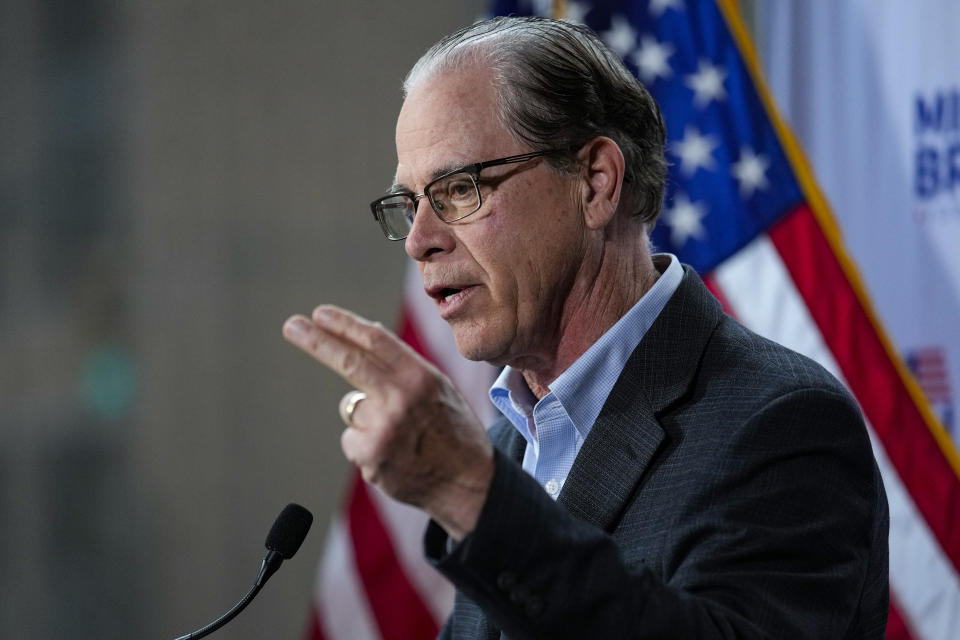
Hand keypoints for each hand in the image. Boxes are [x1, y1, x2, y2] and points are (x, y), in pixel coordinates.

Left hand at [283, 305, 493, 539]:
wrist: (469, 483)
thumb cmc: (452, 429)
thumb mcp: (438, 387)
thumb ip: (404, 363)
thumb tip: (367, 332)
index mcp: (420, 376)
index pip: (375, 340)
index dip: (344, 324)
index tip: (320, 314)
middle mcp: (401, 399)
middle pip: (348, 361)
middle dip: (315, 341)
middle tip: (291, 325)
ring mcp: (383, 429)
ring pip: (351, 408)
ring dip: (365, 417)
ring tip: (399, 434)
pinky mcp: (370, 457)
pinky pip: (351, 439)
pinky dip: (365, 445)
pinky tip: (393, 454)